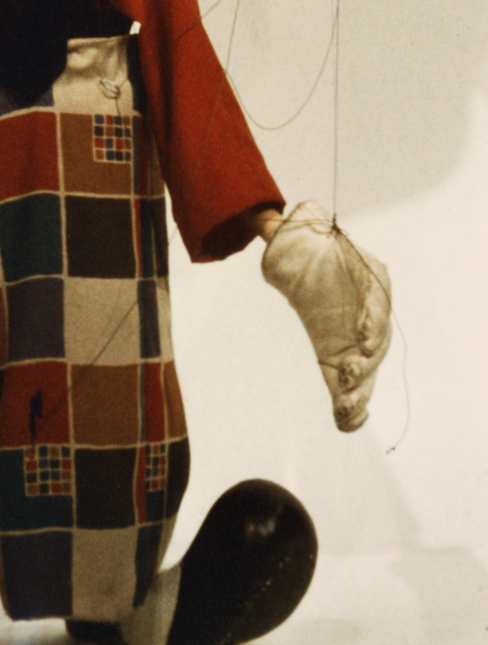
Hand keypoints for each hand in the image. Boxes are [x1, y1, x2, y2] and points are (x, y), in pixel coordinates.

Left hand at [261, 201, 391, 431]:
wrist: (304, 256)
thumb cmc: (303, 246)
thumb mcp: (293, 235)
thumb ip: (285, 233)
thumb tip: (268, 222)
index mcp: (366, 275)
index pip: (375, 299)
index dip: (371, 321)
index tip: (361, 340)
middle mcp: (369, 308)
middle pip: (374, 339)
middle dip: (365, 362)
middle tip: (349, 377)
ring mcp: (359, 334)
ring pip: (367, 365)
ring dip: (359, 387)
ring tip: (348, 404)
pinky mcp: (344, 355)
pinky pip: (352, 381)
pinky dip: (352, 402)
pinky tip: (347, 422)